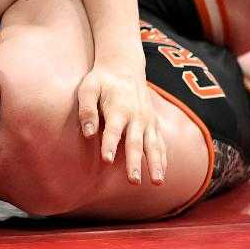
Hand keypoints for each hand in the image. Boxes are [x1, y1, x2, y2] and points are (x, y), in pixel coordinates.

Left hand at [77, 61, 166, 185]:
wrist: (125, 66)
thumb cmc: (101, 80)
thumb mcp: (88, 88)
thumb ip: (86, 110)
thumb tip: (88, 134)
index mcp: (118, 108)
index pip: (113, 130)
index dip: (109, 144)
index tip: (107, 160)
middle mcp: (136, 116)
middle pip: (135, 142)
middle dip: (134, 162)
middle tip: (133, 180)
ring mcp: (148, 120)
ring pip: (153, 145)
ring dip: (155, 164)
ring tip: (157, 182)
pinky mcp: (154, 123)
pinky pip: (160, 143)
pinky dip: (162, 159)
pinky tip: (162, 174)